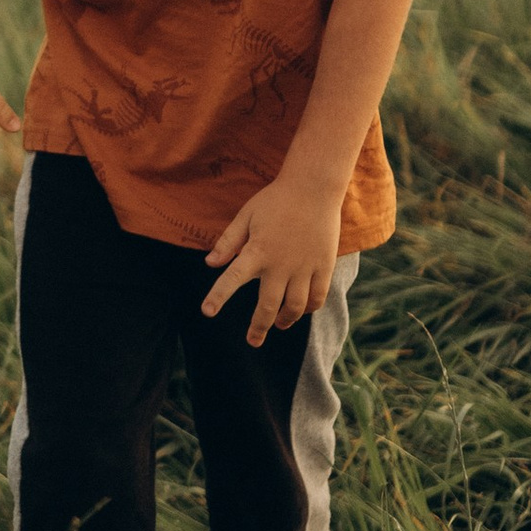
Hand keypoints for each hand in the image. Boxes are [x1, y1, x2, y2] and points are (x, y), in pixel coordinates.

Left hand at [201, 175, 342, 343]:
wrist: (314, 188)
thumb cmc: (275, 200)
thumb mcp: (246, 216)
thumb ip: (228, 242)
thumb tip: (209, 264)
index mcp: (258, 251)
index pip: (232, 279)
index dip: (218, 296)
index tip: (207, 311)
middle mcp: (281, 264)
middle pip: (268, 306)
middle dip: (259, 327)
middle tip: (252, 341)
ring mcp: (305, 267)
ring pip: (295, 306)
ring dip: (285, 320)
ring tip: (278, 326)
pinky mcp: (324, 266)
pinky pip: (317, 296)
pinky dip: (309, 308)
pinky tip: (301, 311)